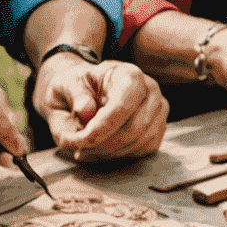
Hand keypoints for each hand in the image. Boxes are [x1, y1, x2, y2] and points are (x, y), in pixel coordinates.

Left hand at [33, 56, 166, 160]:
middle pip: (134, 128)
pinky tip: (103, 145)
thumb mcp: (67, 83)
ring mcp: (158, 110)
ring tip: (88, 145)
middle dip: (105, 142)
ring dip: (110, 150)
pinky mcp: (159, 128)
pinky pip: (144, 149)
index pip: (122, 105)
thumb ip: (75, 94)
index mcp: (128, 74)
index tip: (83, 139)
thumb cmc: (78, 86)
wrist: (88, 90)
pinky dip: (121, 153)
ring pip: (139, 142)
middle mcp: (150, 90)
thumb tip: (85, 110)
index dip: (103, 126)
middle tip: (80, 145)